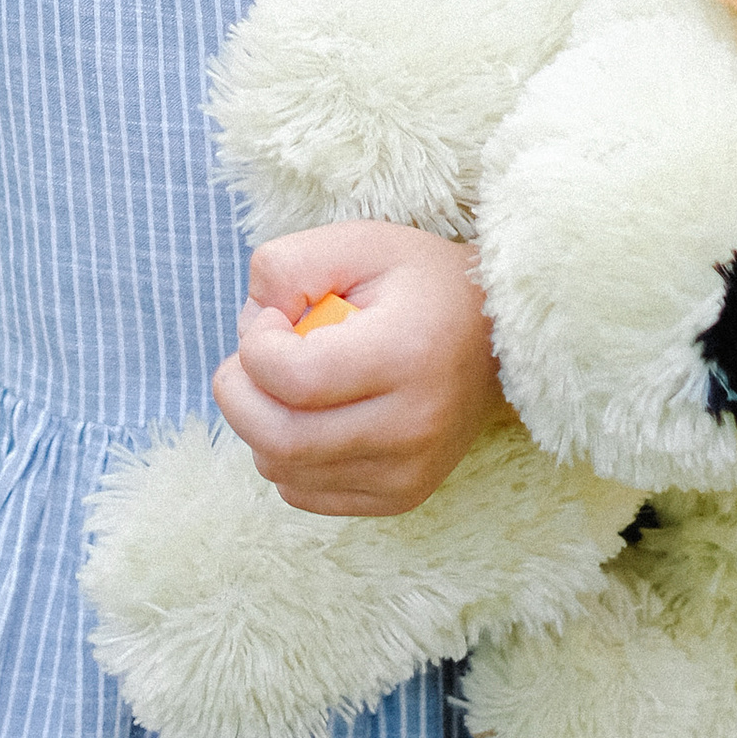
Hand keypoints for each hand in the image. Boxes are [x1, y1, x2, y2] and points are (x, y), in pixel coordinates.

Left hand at [211, 219, 509, 517]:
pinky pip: (304, 492)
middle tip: (251, 358)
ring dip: (260, 423)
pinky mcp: (401, 496)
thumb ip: (289, 265)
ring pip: (283, 470)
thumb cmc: (420, 283)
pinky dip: (286, 455)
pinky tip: (312, 413)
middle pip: (280, 440)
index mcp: (406, 354)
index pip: (295, 380)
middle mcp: (413, 426)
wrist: (497, 336)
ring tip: (292, 380)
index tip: (272, 319)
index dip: (256, 347)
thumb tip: (249, 328)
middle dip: (239, 395)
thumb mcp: (358, 241)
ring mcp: (409, 471)